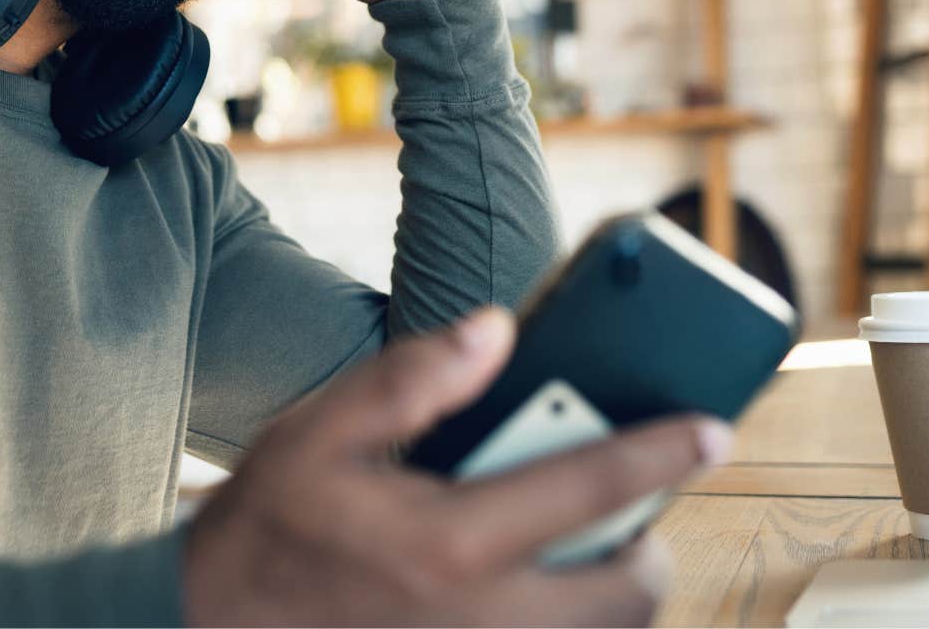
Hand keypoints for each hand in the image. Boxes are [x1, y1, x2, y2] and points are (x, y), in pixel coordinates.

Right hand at [182, 307, 730, 626]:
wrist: (213, 626)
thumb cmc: (269, 526)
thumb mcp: (319, 433)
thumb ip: (412, 379)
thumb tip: (497, 329)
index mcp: (453, 539)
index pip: (592, 486)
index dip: (663, 453)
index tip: (714, 428)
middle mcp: (484, 614)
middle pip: (629, 592)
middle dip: (650, 548)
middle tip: (631, 513)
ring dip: (614, 594)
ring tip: (584, 552)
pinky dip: (570, 623)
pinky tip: (533, 589)